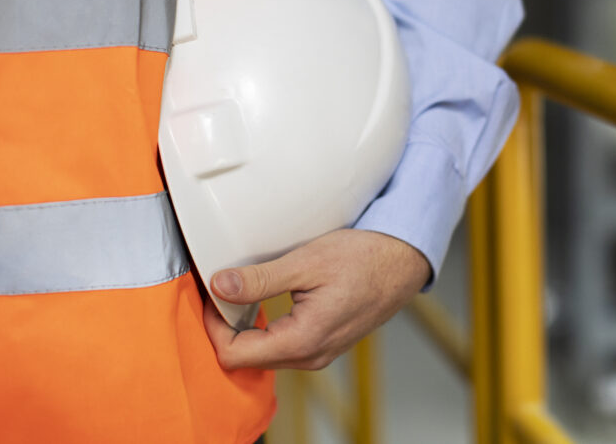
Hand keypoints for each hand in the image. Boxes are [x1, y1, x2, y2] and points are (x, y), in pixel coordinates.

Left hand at [203, 228, 431, 370]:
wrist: (403, 261)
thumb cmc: (365, 258)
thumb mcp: (306, 262)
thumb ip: (260, 280)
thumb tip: (220, 286)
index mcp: (303, 340)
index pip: (235, 354)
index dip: (213, 325)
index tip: (212, 293)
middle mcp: (310, 356)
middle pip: (247, 358)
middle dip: (225, 326)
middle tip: (220, 290)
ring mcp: (319, 353)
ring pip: (264, 354)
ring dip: (245, 327)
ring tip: (240, 292)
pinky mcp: (324, 343)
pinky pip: (283, 347)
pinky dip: (265, 328)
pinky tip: (264, 301)